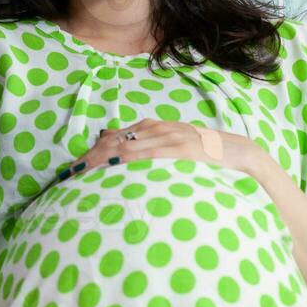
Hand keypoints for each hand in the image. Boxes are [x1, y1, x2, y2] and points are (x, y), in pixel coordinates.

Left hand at [54, 121, 267, 179]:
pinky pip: (149, 155)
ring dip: (101, 162)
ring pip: (126, 148)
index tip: (69, 173)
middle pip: (112, 143)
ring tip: (81, 178)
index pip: (111, 140)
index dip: (89, 155)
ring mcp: (168, 138)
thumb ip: (142, 144)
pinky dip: (129, 162)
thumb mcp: (169, 145)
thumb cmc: (202, 155)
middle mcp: (155, 129)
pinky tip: (113, 170)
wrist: (238, 152)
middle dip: (88, 160)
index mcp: (151, 127)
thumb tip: (107, 140)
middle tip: (67, 178)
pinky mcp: (180, 149)